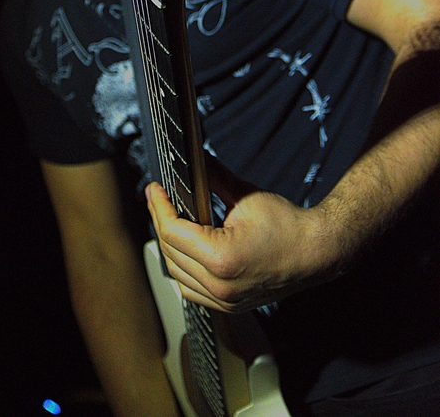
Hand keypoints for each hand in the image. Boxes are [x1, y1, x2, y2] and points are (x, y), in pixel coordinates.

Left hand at [145, 160, 333, 313]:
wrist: (316, 252)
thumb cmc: (289, 226)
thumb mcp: (246, 196)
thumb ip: (213, 180)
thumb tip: (193, 165)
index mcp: (221, 258)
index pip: (172, 232)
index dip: (159, 207)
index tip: (154, 190)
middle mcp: (219, 286)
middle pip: (170, 252)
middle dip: (160, 222)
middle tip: (158, 199)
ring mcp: (224, 301)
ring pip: (177, 274)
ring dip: (169, 247)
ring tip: (169, 220)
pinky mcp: (229, 305)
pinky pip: (191, 291)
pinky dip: (182, 270)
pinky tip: (183, 250)